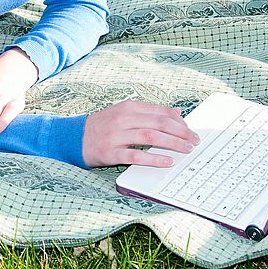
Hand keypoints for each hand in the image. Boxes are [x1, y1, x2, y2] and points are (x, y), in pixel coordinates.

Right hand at [81, 100, 200, 167]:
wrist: (72, 137)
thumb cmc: (102, 126)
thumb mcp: (124, 113)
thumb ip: (150, 112)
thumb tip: (177, 111)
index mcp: (128, 107)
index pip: (161, 111)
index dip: (179, 121)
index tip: (191, 130)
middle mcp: (123, 118)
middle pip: (159, 123)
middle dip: (181, 132)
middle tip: (195, 141)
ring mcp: (116, 135)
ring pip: (151, 137)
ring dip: (173, 144)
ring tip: (187, 150)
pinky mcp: (110, 152)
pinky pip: (136, 156)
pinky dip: (154, 159)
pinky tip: (167, 162)